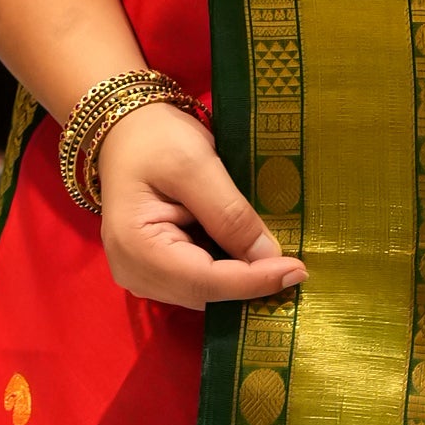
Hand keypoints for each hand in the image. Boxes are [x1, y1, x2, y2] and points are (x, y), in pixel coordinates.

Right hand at [95, 102, 304, 307]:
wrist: (126, 130)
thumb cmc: (154, 138)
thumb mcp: (195, 165)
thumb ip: (230, 213)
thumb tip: (270, 256)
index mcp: (135, 247)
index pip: (204, 281)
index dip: (253, 281)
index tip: (297, 271)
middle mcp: (134, 272)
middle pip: (205, 294)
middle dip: (250, 284)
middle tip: (297, 268)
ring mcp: (142, 275)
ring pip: (205, 293)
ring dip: (242, 280)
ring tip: (280, 261)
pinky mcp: (155, 270)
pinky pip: (199, 281)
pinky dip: (228, 271)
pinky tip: (253, 255)